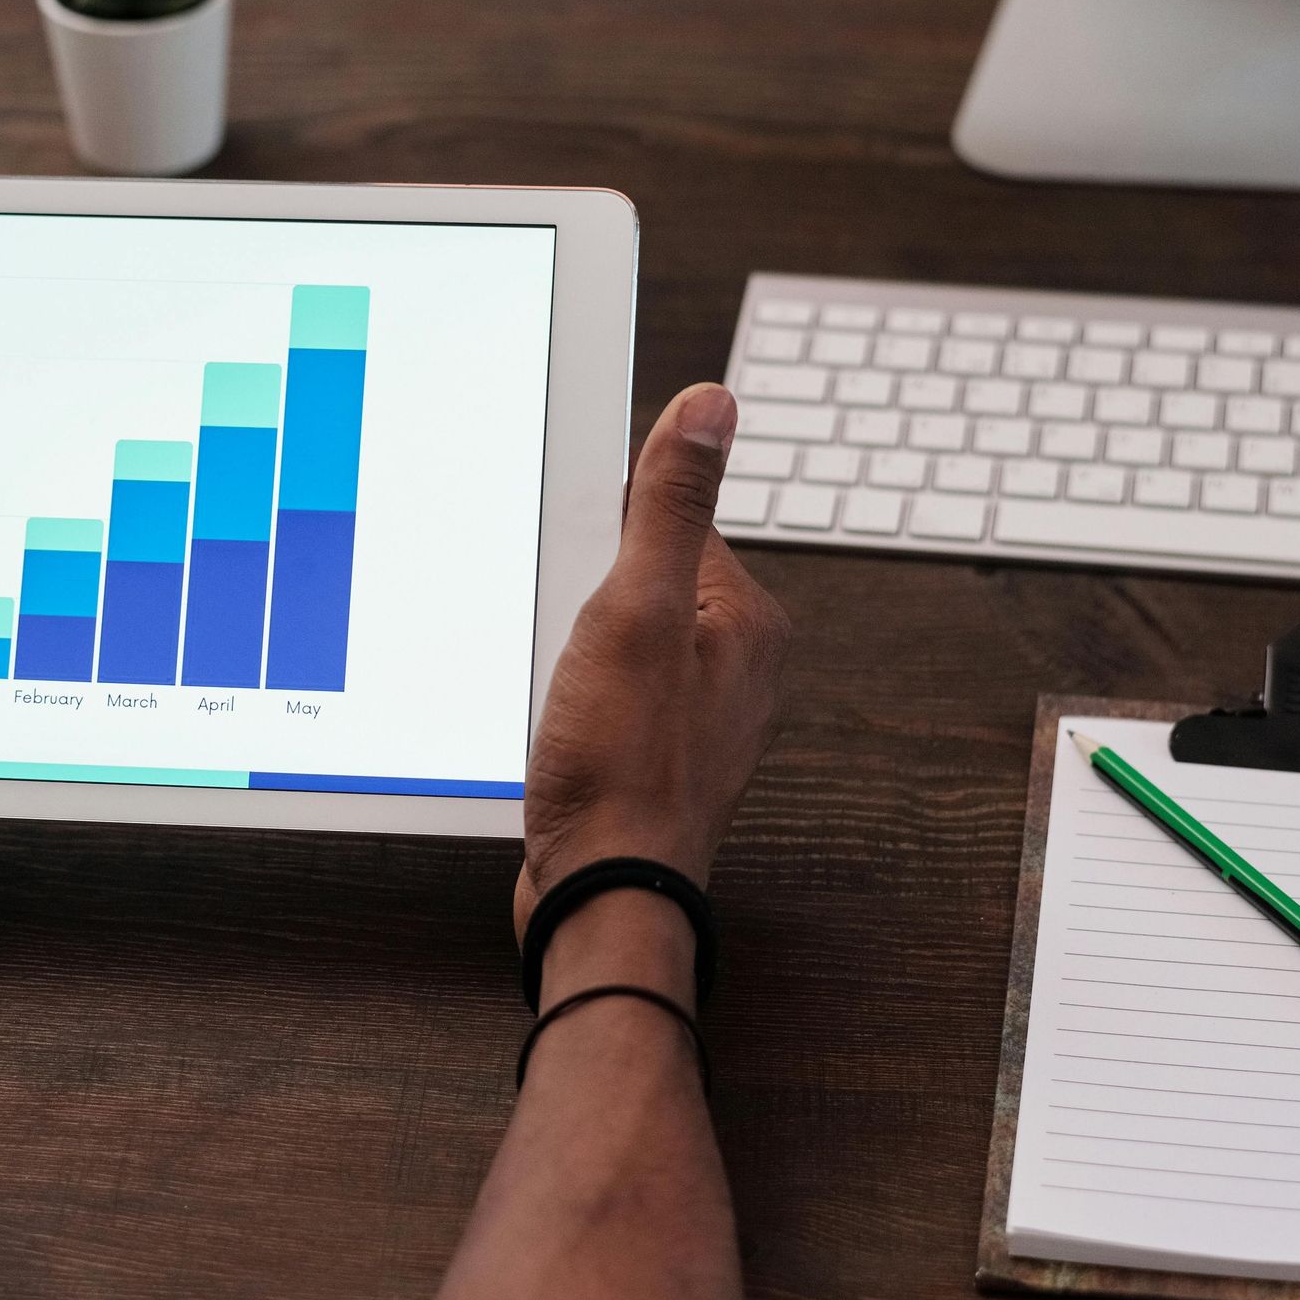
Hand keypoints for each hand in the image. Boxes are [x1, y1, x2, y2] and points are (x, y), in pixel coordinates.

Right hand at [517, 383, 789, 942]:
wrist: (603, 894)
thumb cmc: (625, 766)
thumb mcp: (638, 610)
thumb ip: (669, 504)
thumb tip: (711, 405)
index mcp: (746, 620)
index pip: (670, 522)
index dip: (603, 535)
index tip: (573, 570)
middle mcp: (733, 665)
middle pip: (637, 578)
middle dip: (582, 596)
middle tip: (564, 644)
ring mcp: (695, 714)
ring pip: (614, 637)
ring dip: (569, 649)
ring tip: (559, 692)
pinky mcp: (653, 752)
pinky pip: (604, 690)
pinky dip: (568, 696)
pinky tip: (553, 725)